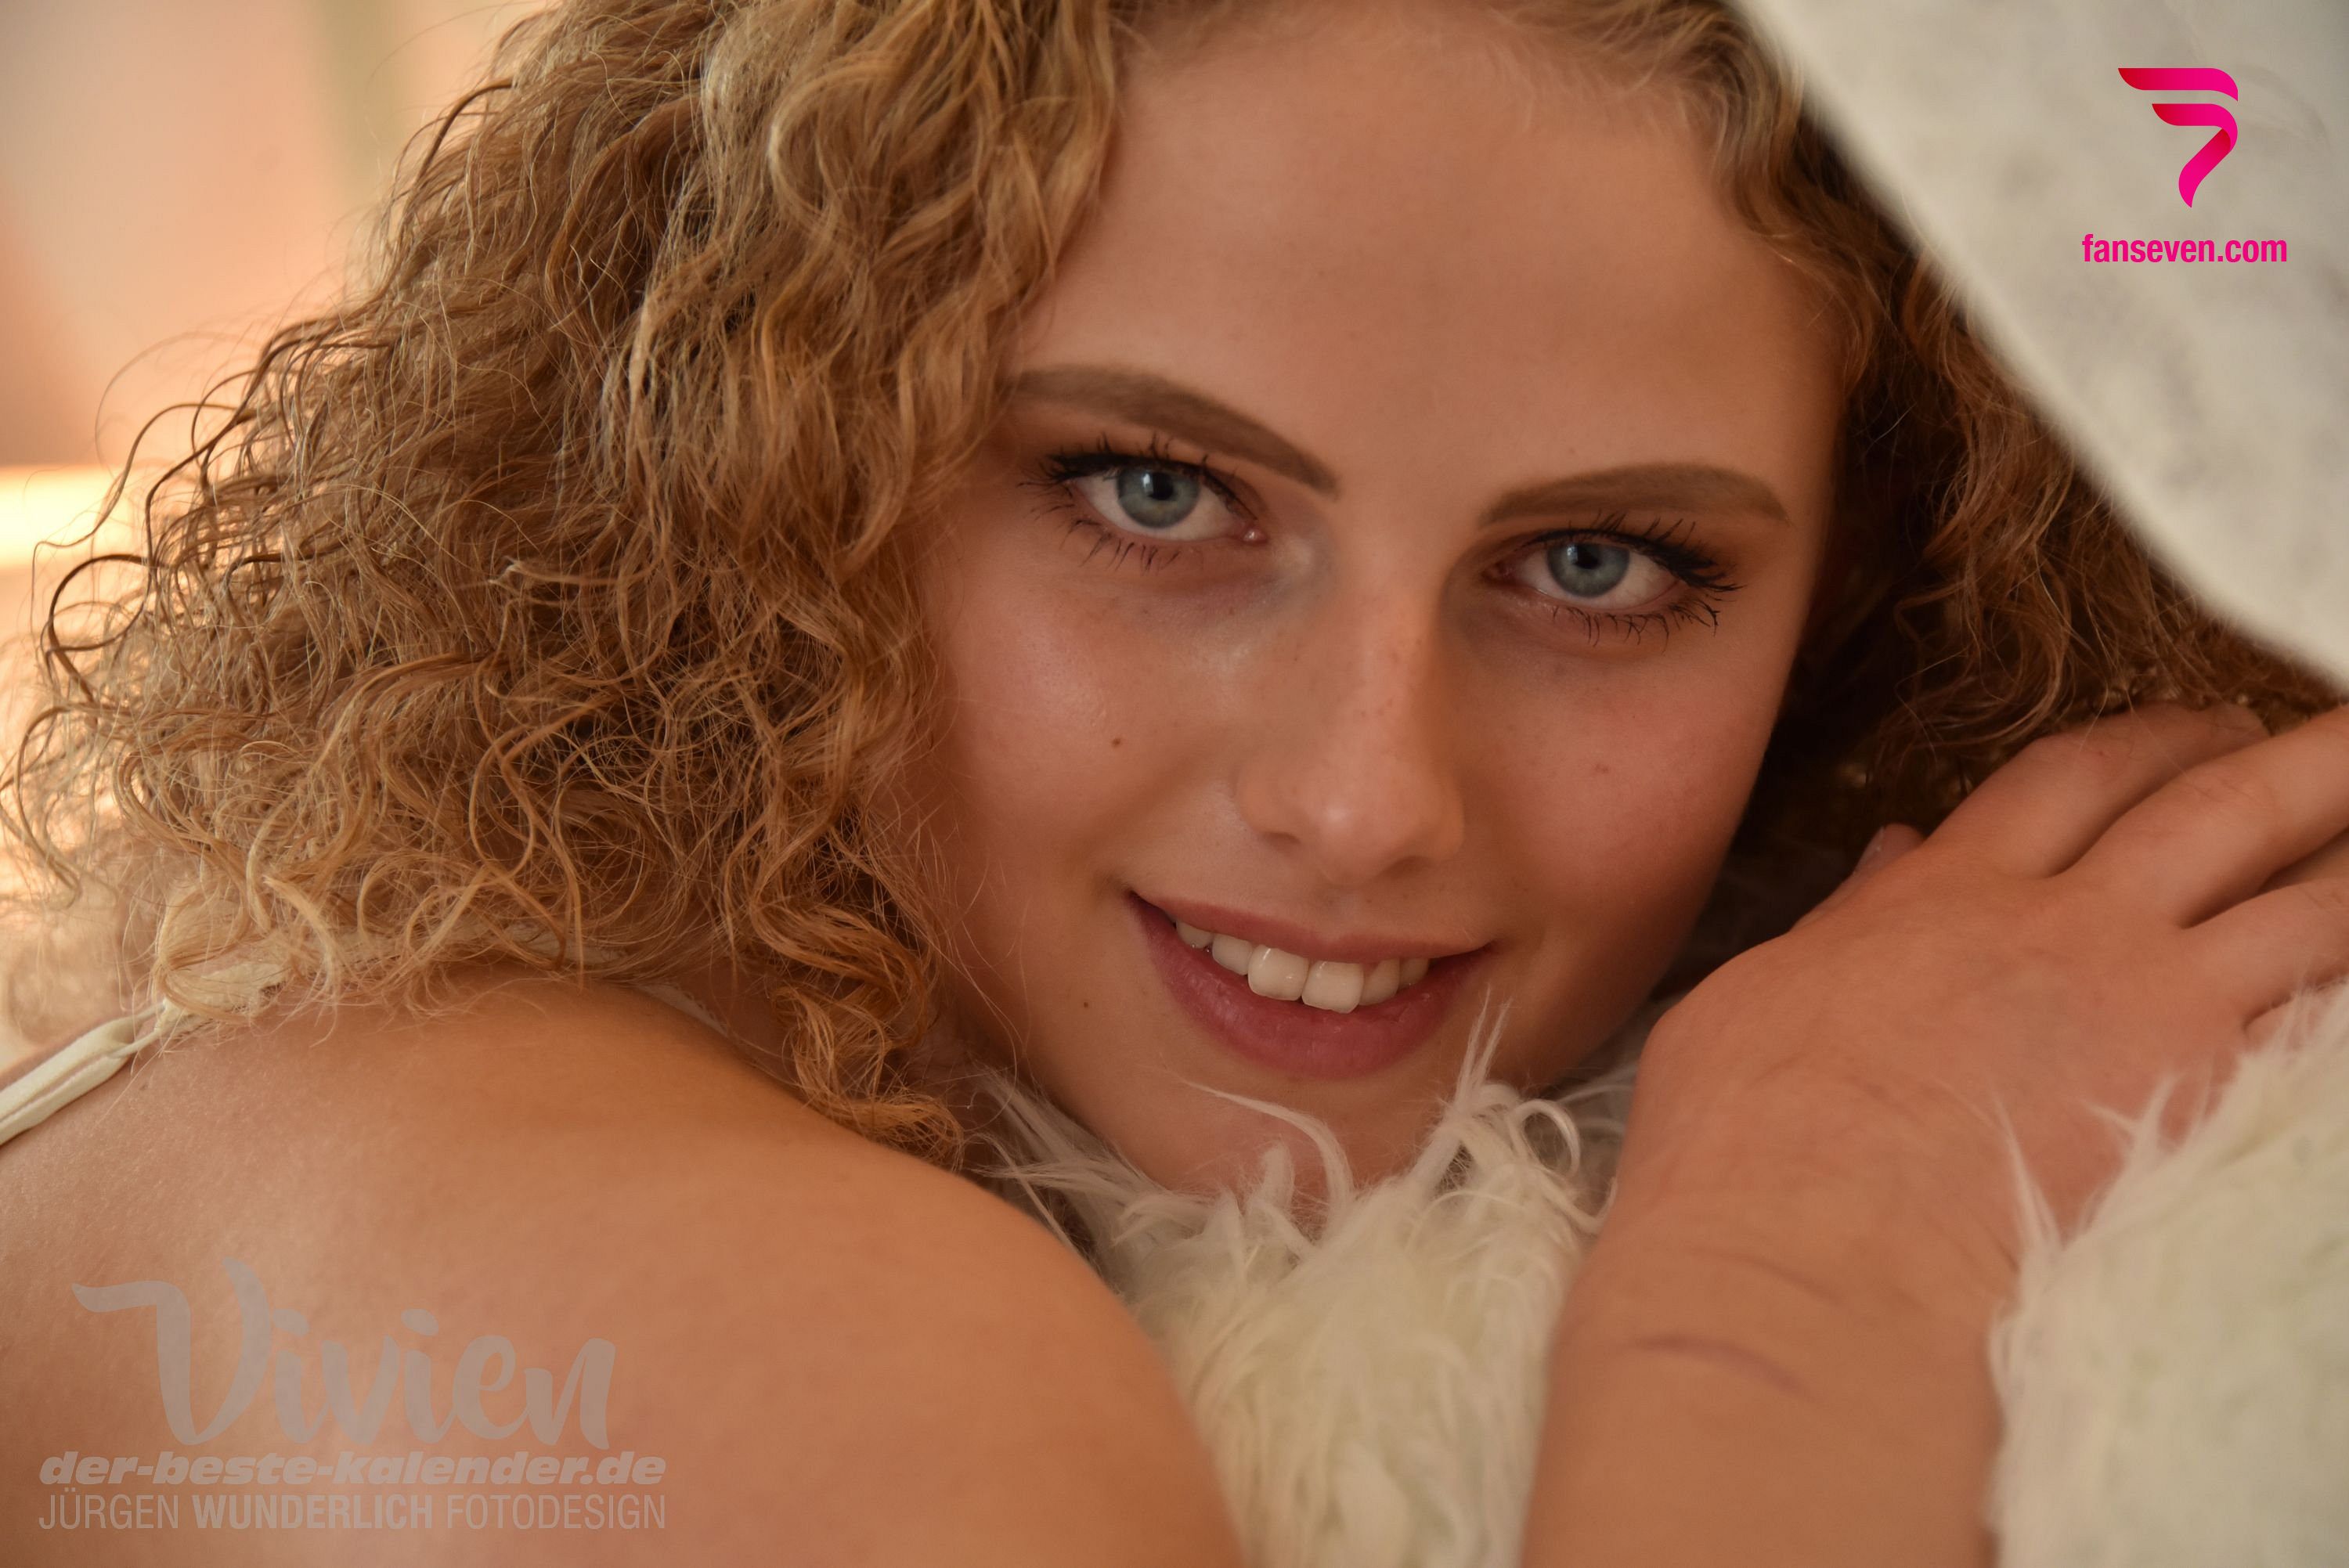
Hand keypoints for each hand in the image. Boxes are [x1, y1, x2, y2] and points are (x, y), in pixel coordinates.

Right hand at [1612, 702, 2348, 1320]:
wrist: (1813, 1248)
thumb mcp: (1761, 993)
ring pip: (2300, 906)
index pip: (2065, 781)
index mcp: (1948, 893)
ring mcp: (2143, 1005)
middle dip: (2291, 760)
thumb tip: (1889, 855)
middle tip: (2341, 733)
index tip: (2191, 727)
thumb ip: (1841, 919)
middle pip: (2208, 809)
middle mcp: (2062, 926)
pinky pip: (2320, 1021)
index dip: (2140, 742)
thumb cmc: (1747, 1136)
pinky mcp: (2198, 1096)